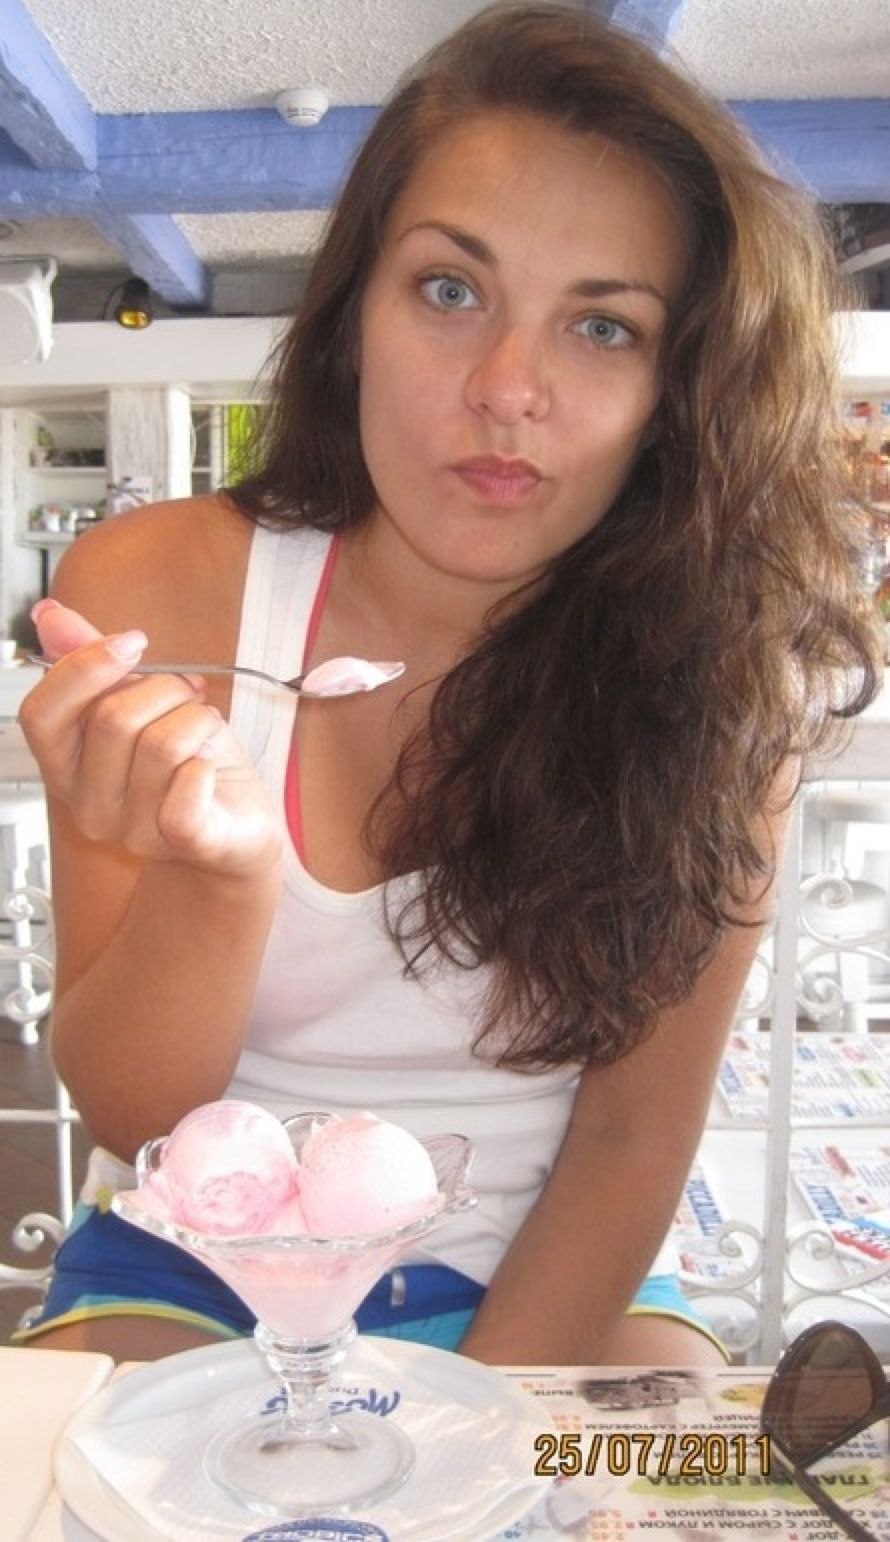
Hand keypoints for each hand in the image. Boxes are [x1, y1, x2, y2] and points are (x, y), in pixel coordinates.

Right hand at [19, 600, 282, 877]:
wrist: (239, 824)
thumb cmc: (188, 763)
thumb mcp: (140, 703)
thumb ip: (91, 663)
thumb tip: (49, 616)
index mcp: (68, 768)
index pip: (41, 716)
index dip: (84, 667)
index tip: (132, 641)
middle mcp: (91, 805)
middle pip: (111, 719)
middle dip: (164, 690)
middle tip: (187, 700)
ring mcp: (134, 831)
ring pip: (161, 744)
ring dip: (197, 720)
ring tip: (204, 732)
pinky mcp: (185, 840)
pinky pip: (188, 787)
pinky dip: (207, 762)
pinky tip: (210, 767)